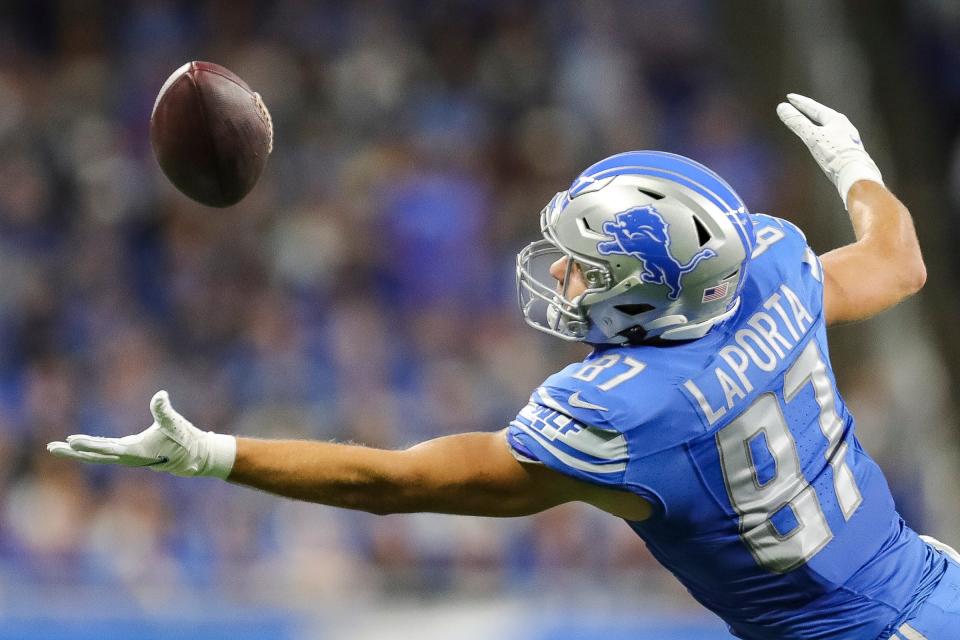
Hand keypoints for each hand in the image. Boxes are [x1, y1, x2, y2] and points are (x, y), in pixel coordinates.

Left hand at [47, 391, 235, 478]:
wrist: (196, 457)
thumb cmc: (186, 440)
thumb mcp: (175, 424)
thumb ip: (164, 410)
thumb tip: (160, 395)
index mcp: (136, 451)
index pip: (107, 448)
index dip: (88, 445)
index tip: (70, 441)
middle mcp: (128, 457)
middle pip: (95, 456)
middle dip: (73, 452)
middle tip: (50, 448)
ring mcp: (128, 456)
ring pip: (97, 455)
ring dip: (78, 452)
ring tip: (57, 447)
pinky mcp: (131, 453)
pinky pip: (105, 453)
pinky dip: (91, 450)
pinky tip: (81, 447)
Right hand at [777, 93, 883, 206]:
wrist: (855, 174)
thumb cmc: (835, 155)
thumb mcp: (812, 137)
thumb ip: (797, 122)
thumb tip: (782, 108)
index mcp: (836, 120)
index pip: (814, 108)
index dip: (800, 103)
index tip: (789, 97)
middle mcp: (844, 126)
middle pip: (823, 116)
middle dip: (810, 111)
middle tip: (799, 106)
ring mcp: (848, 139)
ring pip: (829, 127)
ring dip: (818, 124)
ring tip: (811, 122)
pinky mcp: (849, 152)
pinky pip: (833, 138)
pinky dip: (823, 136)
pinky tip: (824, 143)